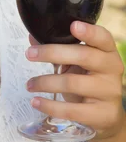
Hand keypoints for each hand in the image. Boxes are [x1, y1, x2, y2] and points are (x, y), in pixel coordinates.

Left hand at [25, 21, 125, 141]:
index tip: (73, 26)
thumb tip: (33, 38)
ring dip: (45, 82)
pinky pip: (72, 110)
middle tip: (29, 54)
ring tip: (29, 84)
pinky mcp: (101, 114)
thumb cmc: (88, 81)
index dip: (89, 32)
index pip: (103, 38)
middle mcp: (112, 69)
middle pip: (83, 56)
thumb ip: (59, 49)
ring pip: (72, 83)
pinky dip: (50, 106)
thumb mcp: (77, 63)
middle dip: (52, 53)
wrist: (106, 115)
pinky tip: (35, 102)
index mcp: (107, 51)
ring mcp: (109, 92)